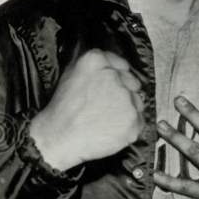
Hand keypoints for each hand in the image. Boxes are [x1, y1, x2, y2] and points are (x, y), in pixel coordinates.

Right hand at [29, 49, 144, 171]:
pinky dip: (129, 126)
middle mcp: (113, 76)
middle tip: (106, 106)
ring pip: (137, 102)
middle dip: (124, 93)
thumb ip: (95, 67)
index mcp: (96, 61)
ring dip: (127, 110)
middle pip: (133, 83)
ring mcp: (125, 98)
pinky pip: (139, 121)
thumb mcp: (70, 75)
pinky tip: (110, 129)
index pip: (122, 64)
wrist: (58, 137)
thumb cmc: (62, 111)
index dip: (120, 77)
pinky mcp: (132, 119)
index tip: (116, 85)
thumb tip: (113, 67)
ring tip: (105, 120)